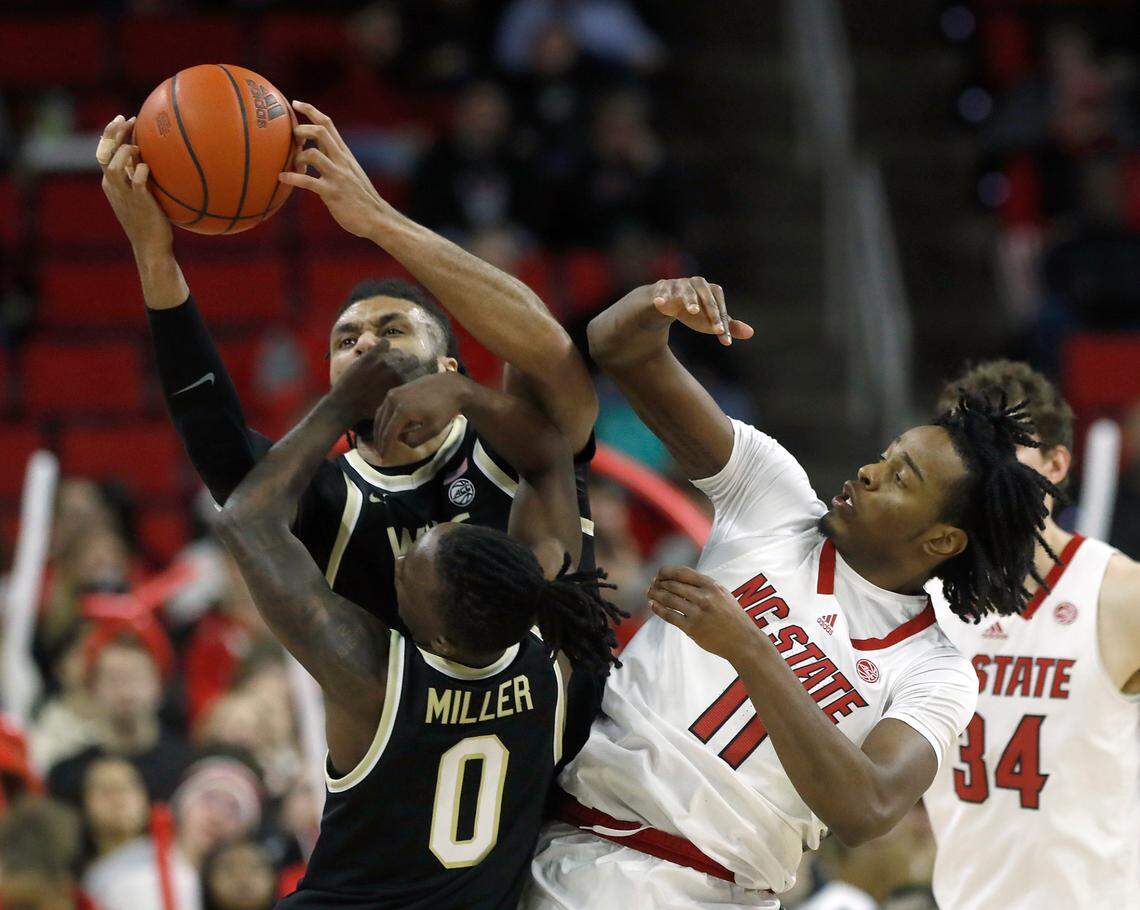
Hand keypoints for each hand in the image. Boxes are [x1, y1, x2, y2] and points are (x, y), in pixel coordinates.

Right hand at [96, 114, 172, 256]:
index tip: (123, 119)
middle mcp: (114, 187)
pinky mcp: (139, 203)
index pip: (103, 152)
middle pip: (104, 154)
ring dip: (122, 152)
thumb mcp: (142, 196)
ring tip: (135, 145)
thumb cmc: (151, 221)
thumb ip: (140, 178)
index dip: (110, 134)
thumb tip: (152, 158)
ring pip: (113, 166)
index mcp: (112, 184)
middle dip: (112, 134)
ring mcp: (124, 195)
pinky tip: (147, 166)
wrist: (151, 246)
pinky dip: (140, 171)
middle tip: (126, 120)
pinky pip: (137, 182)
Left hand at [279, 101, 387, 238]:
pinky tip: (282, 178)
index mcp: (345, 154)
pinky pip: (308, 181)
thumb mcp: (351, 173)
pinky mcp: (332, 192)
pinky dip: (292, 178)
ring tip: (292, 167)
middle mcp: (342, 161)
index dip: (310, 110)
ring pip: (312, 154)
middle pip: (319, 132)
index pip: (328, 124)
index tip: (295, 103)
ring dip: (297, 157)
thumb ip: (335, 161)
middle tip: (292, 140)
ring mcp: (338, 176)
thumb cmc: (360, 198)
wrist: (377, 218)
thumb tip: (316, 152)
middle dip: (300, 130)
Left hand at [330, 341, 429, 421]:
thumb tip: (414, 389)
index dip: (419, 372)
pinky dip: (384, 347)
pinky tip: (380, 354)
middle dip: (410, 364)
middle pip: (413, 359)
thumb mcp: (393, 406)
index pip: (422, 370)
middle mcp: (397, 370)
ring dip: (396, 357)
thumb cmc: (370, 410)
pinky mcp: (370, 355)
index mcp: (404, 384)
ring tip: (390, 363)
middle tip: (403, 368)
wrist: (346, 404)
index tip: (415, 374)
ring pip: (399, 352)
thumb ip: (405, 394)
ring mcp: (383, 361)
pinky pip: (384, 343)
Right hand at [373, 371, 470, 459]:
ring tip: (381, 442)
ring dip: (379, 430)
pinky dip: (383, 419)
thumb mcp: (433, 429)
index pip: (389, 433)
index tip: (384, 459)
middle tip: (380, 453)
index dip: (386, 447)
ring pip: (380, 415)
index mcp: (402, 410)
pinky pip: (384, 407)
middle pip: (382, 425)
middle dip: (380, 440)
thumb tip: (400, 440)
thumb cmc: (444, 409)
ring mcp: (393, 393)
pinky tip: (386, 427)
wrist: (451, 387)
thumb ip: (415, 439)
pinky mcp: (396, 390)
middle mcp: (393, 400)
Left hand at [648, 565, 759, 660]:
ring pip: (668, 599)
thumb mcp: (722, 594)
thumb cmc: (732, 617)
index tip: (659, 574)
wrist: (743, 641)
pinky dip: (658, 609)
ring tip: (649, 593)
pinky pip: (670, 616)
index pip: (682, 572)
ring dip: (655, 595)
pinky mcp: (692, 628)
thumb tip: (677, 579)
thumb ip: (703, 585)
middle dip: (658, 584)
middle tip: (651, 585)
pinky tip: (653, 606)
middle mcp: (704, 597)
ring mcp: (698, 613)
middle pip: (672, 585)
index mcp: (712, 585)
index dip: (666, 572)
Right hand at [649, 277, 753, 346]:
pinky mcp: (660, 288)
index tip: (722, 335)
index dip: (721, 320)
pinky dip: (661, 296)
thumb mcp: (709, 319)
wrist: (664, 304)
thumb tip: (751, 333)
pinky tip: (660, 304)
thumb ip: (728, 325)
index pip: (719, 305)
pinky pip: (661, 291)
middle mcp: (695, 284)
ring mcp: (677, 284)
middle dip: (710, 309)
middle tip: (714, 327)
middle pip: (705, 295)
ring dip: (689, 299)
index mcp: (710, 289)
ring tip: (693, 311)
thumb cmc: (692, 311)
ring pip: (685, 291)